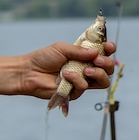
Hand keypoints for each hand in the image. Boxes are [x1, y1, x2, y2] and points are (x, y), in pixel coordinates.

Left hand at [0, 41, 115, 99]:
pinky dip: (76, 80)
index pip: (103, 53)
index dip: (110, 50)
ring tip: (86, 70)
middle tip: (97, 60)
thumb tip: (97, 52)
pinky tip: (65, 75)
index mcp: (84, 56)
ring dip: (98, 74)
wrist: (28, 72)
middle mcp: (85, 68)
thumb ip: (80, 51)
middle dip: (107, 63)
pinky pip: (84, 88)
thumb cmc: (43, 58)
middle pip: (108, 69)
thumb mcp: (62, 48)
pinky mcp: (74, 93)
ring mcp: (81, 81)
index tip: (109, 46)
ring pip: (103, 81)